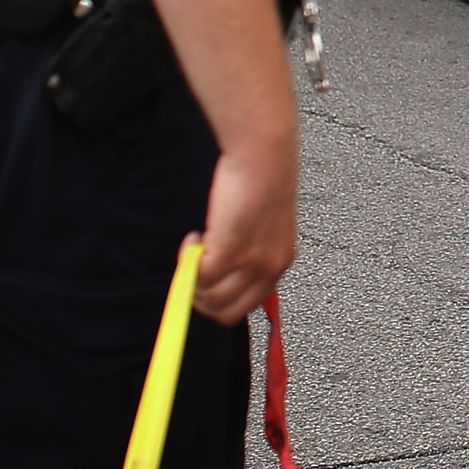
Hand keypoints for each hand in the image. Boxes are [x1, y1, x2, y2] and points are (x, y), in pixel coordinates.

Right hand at [191, 133, 298, 324]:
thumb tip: (216, 274)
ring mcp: (253, 263)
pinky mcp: (232, 251)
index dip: (220, 300)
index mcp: (281, 263)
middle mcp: (271, 268)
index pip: (247, 306)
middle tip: (191, 270)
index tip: (204, 285)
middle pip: (226, 313)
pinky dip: (187, 259)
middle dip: (201, 298)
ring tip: (196, 245)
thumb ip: (249, 251)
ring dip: (192, 277)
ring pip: (209, 298)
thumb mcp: (263, 224)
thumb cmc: (262, 180)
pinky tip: (194, 236)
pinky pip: (198, 276)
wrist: (265, 155)